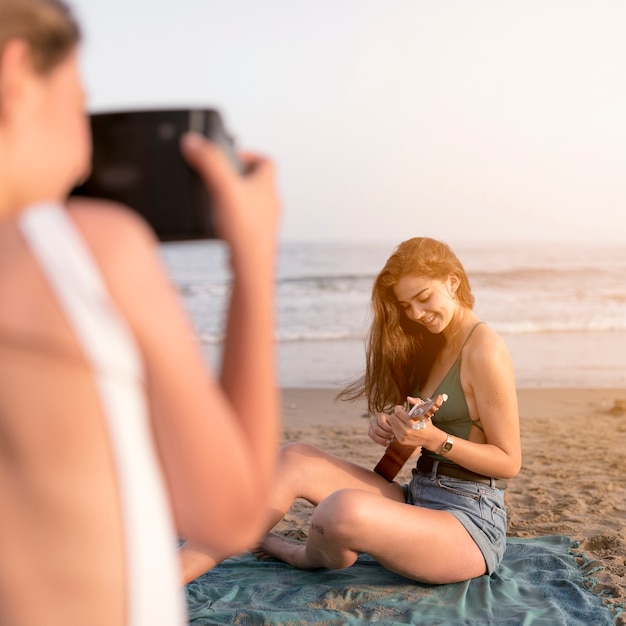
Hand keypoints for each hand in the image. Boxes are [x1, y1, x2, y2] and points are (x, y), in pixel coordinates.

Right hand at [180, 132, 280, 261]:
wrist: (251, 265)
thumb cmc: (245, 230)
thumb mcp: (224, 187)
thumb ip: (209, 162)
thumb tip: (193, 142)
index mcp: (267, 185)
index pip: (266, 161)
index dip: (249, 154)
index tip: (230, 155)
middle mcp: (270, 202)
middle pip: (257, 181)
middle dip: (237, 176)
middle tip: (218, 177)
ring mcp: (265, 221)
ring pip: (251, 202)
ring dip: (235, 197)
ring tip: (217, 198)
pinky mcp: (256, 236)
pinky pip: (246, 221)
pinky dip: (234, 217)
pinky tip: (221, 223)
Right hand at [368, 411, 394, 446]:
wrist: (391, 426)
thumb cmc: (395, 424)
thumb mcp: (395, 422)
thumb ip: (394, 425)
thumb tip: (394, 432)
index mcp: (380, 416)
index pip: (381, 423)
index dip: (387, 429)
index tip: (394, 433)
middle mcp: (374, 420)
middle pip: (376, 429)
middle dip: (385, 434)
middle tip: (392, 438)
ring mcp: (371, 426)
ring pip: (373, 435)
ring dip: (382, 440)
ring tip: (389, 442)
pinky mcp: (370, 432)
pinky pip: (373, 438)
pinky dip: (380, 442)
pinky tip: (386, 444)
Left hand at [390, 394, 446, 446]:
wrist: (430, 438)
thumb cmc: (426, 423)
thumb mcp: (424, 411)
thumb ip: (417, 402)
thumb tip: (408, 398)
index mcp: (411, 422)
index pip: (397, 412)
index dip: (398, 408)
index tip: (402, 408)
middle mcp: (406, 430)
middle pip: (392, 418)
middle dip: (396, 414)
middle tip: (401, 414)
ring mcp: (403, 437)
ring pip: (392, 424)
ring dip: (396, 421)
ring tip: (402, 420)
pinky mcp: (401, 441)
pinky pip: (394, 431)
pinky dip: (397, 428)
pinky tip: (403, 427)